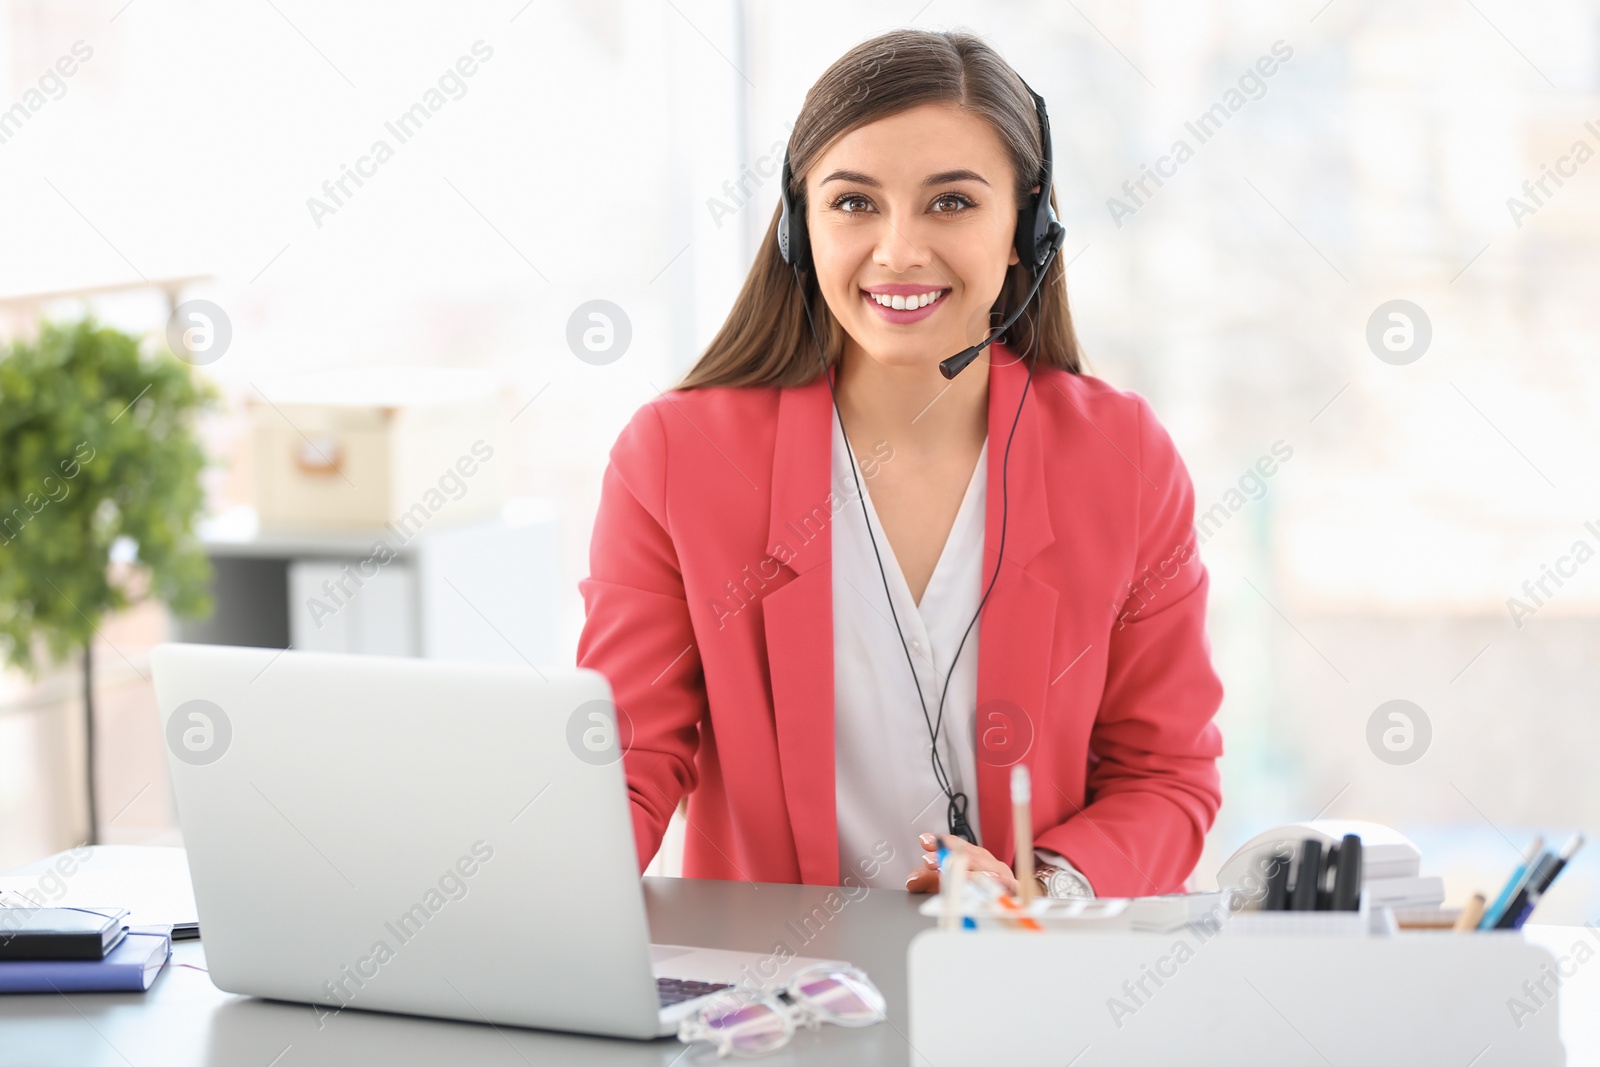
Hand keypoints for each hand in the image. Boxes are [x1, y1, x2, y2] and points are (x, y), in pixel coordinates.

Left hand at [904, 832, 1022, 895]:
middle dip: (949, 857)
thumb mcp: (952, 882)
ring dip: (970, 872)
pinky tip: (990, 882)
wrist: (1013, 902)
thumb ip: (930, 880)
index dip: (940, 842)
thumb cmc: (981, 889)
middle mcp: (987, 862)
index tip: (924, 840)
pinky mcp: (1014, 889)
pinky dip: (1000, 883)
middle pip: (969, 856)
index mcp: (973, 856)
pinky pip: (1009, 885)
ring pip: (987, 870)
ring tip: (956, 873)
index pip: (955, 845)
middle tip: (930, 861)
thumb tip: (911, 880)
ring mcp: (1002, 874)